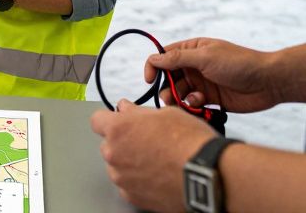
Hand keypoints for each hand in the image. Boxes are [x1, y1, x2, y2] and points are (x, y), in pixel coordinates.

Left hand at [90, 100, 215, 212]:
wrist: (208, 175)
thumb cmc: (191, 143)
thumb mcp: (167, 114)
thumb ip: (138, 112)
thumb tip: (126, 108)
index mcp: (118, 129)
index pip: (97, 120)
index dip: (110, 119)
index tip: (120, 121)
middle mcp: (114, 154)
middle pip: (109, 145)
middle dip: (124, 142)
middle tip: (149, 142)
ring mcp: (121, 178)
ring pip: (118, 166)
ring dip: (130, 163)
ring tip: (158, 161)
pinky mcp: (132, 197)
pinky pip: (128, 186)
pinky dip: (139, 182)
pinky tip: (158, 176)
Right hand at [146, 38, 281, 112]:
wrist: (268, 82)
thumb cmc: (239, 63)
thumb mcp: (205, 57)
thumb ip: (178, 59)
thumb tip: (153, 59)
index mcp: (192, 50)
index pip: (163, 57)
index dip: (153, 67)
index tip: (149, 80)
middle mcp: (194, 66)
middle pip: (168, 78)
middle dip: (166, 88)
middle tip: (170, 97)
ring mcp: (202, 83)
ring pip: (178, 93)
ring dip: (178, 99)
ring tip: (187, 102)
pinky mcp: (210, 99)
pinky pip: (191, 104)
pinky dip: (191, 106)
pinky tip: (201, 104)